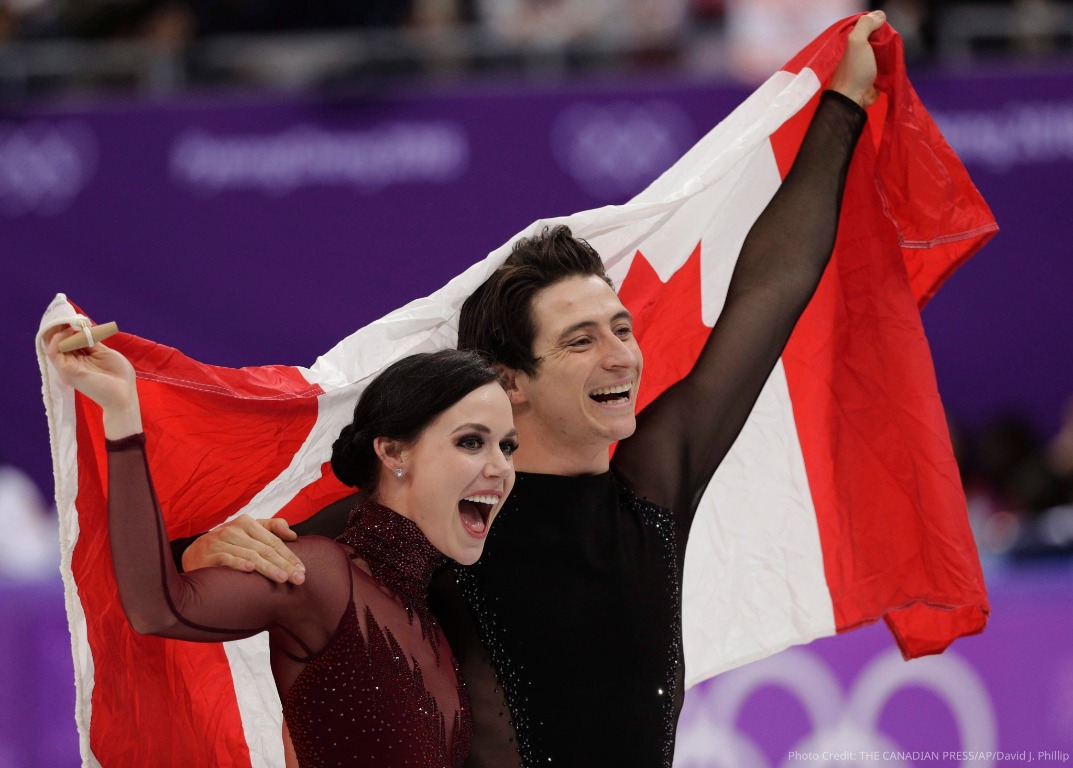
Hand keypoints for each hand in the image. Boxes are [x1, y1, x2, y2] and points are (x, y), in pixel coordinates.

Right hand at [45, 326, 142, 437]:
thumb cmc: (119, 376)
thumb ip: (92, 342)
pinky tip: (68, 331)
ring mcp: (67, 367)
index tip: (73, 317)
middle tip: (65, 314)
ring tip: (66, 320)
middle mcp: (71, 363)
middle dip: (60, 327)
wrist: (124, 395)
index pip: (68, 341)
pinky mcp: (66, 371)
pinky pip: (54, 352)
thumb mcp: (106, 353)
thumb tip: (82, 328)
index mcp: (81, 359)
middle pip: (57, 342)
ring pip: (52, 345)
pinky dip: (58, 339)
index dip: (68, 328)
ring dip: (58, 330)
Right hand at [182, 514, 305, 584]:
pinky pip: (226, 559)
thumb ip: (272, 528)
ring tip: (283, 578)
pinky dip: (238, 564)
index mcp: (247, 523)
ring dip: (268, 568)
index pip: (273, 541)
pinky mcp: (208, 555)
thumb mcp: (249, 531)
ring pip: (250, 555)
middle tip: (299, 578)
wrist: (194, 552)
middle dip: (285, 564)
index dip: (289, 555)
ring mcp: (220, 542)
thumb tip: (293, 535)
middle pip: (265, 549)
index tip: (302, 569)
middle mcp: (234, 530)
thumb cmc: (228, 543)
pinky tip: (251, 570)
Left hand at [829, 10, 885, 107]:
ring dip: (890, 50)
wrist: (853, 99)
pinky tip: (896, 61)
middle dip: (886, 38)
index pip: (867, 26)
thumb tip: (880, 15)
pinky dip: (891, 62)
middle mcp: (858, 51)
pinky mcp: (874, 75)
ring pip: (883, 50)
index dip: (877, 25)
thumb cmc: (855, 70)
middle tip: (891, 41)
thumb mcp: (857, 41)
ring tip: (894, 51)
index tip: (884, 28)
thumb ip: (866, 25)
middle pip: (877, 38)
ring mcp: (866, 64)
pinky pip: (886, 64)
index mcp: (851, 42)